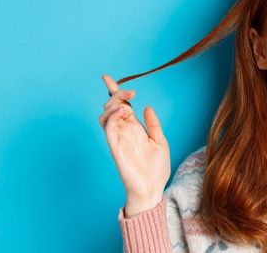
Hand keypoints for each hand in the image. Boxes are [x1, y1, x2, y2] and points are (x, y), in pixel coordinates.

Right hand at [98, 74, 170, 211]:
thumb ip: (153, 124)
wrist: (152, 188)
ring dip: (112, 104)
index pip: (121, 105)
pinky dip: (112, 116)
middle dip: (117, 95)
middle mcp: (124, 131)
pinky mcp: (115, 146)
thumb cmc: (156, 168)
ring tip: (124, 104)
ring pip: (105, 115)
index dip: (113, 91)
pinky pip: (108, 128)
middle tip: (131, 93)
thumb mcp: (160, 141)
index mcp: (134, 128)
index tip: (107, 78)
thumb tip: (147, 106)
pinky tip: (122, 112)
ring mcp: (118, 138)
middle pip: (112, 106)